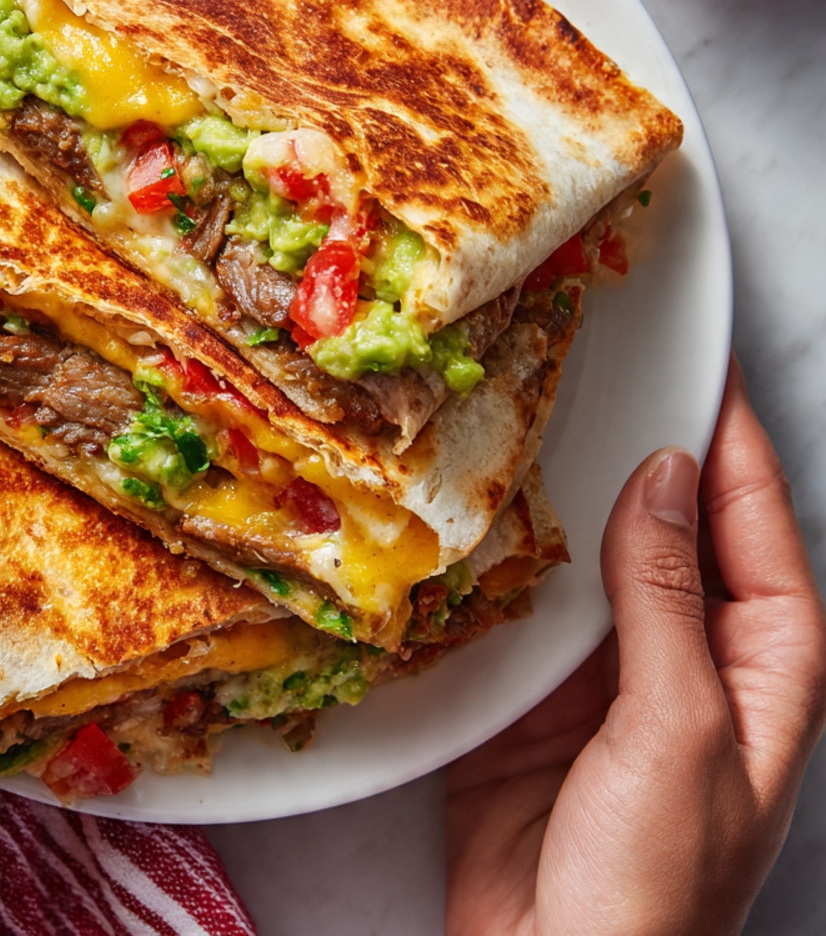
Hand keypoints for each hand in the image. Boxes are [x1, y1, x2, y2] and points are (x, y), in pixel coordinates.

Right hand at [446, 357, 825, 935]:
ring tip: (531, 426)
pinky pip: (527, 603)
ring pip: (593, 556)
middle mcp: (691, 655)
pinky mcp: (537, 692)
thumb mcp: (679, 729)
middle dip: (642, 453)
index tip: (698, 363)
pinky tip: (480, 517)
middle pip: (673, 527)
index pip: (756, 523)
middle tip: (600, 374)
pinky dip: (507, 559)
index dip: (731, 441)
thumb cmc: (655, 886)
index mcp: (765, 665)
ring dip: (564, 501)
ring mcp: (610, 671)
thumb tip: (660, 479)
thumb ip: (666, 598)